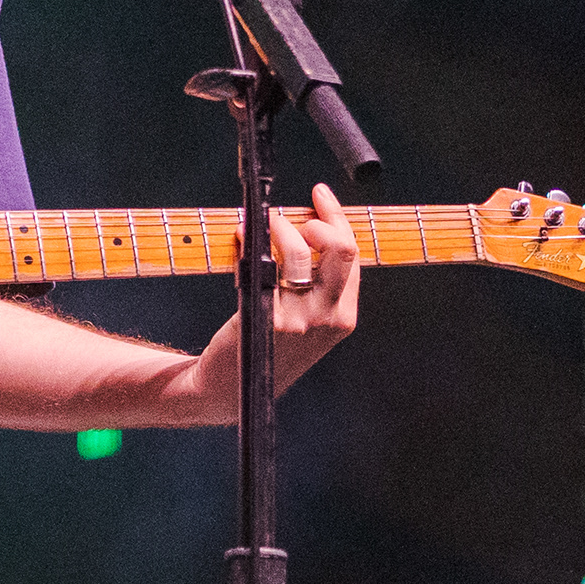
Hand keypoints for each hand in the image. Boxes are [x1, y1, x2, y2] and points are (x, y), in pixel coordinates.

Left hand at [178, 182, 363, 408]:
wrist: (231, 388)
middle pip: (341, 248)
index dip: (336, 217)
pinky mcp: (269, 319)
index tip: (320, 194)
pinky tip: (241, 238)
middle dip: (318, 219)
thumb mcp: (306, 322)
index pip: (352, 254)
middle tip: (292, 216)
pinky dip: (250, 244)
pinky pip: (263, 266)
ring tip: (261, 224)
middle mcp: (329, 317)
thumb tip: (304, 224)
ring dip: (279, 226)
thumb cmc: (266, 348)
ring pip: (301, 251)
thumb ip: (314, 284)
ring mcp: (300, 319)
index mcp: (344, 316)